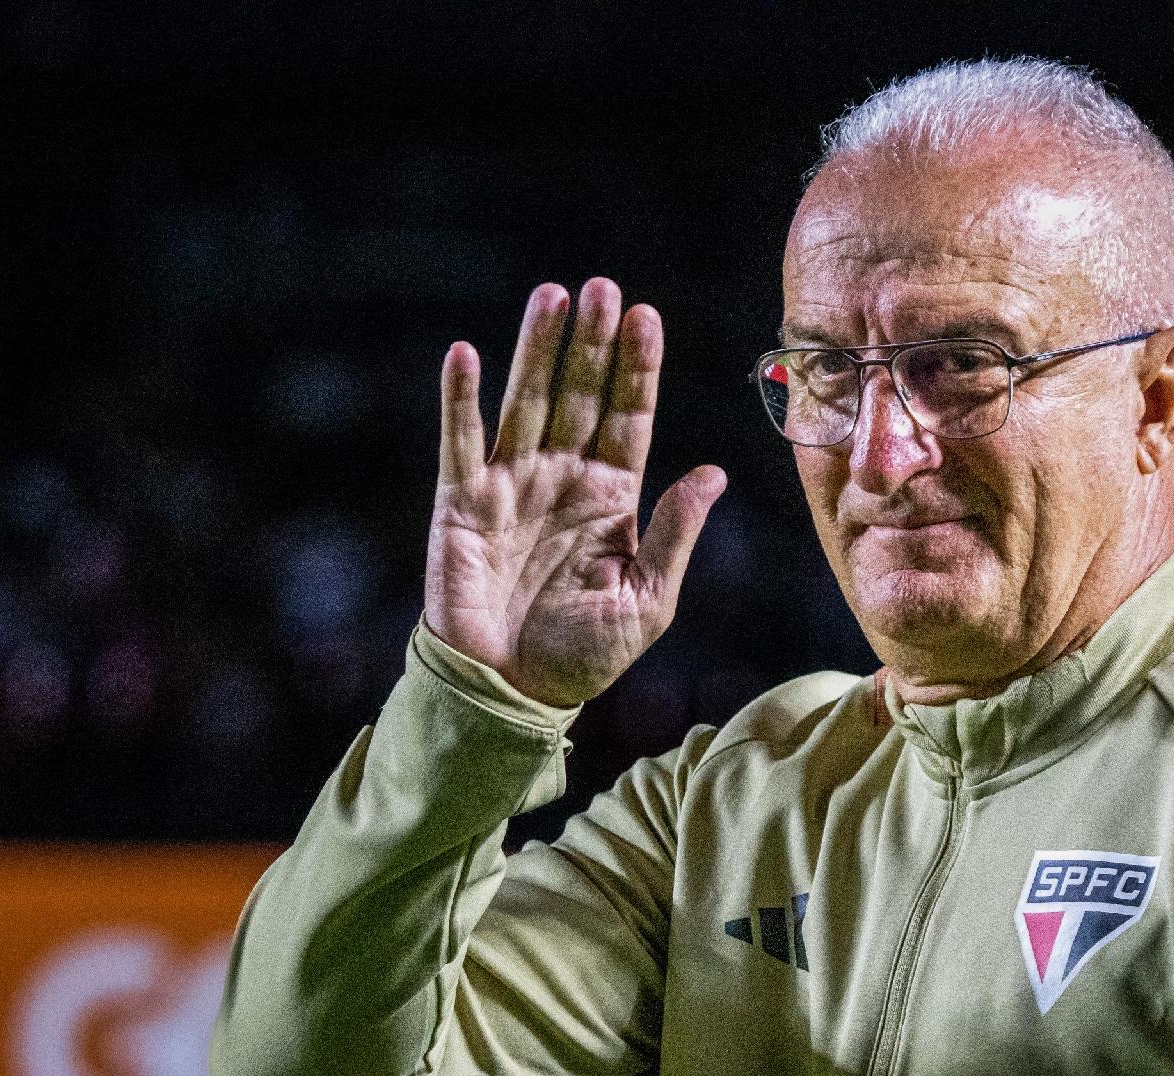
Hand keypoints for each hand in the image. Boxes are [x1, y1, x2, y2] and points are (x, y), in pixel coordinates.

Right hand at [425, 279, 724, 707]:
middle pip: (580, 396)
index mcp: (610, 497)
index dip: (637, 369)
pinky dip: (460, 398)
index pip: (628, 418)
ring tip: (553, 296)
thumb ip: (674, 532)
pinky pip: (461, 442)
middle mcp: (562, 478)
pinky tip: (465, 353)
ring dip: (537, 349)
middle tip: (603, 287)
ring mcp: (512, 485)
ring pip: (526, 402)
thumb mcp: (648, 600)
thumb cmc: (582, 654)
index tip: (647, 318)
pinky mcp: (462, 503)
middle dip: (592, 344)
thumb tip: (712, 473)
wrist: (513, 691)